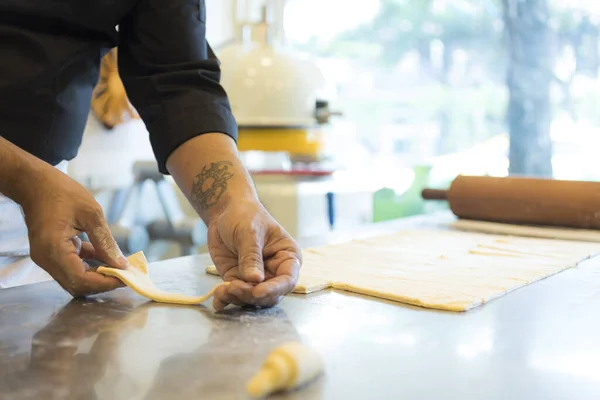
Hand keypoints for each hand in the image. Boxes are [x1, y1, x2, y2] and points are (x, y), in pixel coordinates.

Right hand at [19, 164, 126, 295]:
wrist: (35, 184)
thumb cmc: (61, 192)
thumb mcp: (91, 213)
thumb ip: (105, 241)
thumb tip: (120, 264)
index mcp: (53, 249)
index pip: (81, 280)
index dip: (105, 283)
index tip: (127, 278)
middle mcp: (46, 259)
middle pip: (77, 284)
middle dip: (103, 282)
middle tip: (126, 275)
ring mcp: (47, 258)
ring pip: (75, 278)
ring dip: (97, 275)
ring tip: (119, 267)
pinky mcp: (51, 253)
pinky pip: (72, 267)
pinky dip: (89, 265)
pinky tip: (105, 257)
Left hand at [208, 200, 301, 310]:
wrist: (225, 212)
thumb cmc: (245, 215)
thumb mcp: (249, 232)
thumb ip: (251, 256)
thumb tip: (254, 280)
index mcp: (287, 257)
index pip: (288, 280)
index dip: (274, 289)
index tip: (257, 291)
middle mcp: (275, 272)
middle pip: (270, 295)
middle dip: (252, 295)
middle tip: (233, 287)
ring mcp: (257, 279)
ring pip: (252, 299)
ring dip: (237, 298)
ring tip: (222, 290)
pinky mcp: (238, 280)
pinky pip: (235, 295)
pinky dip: (225, 300)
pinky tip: (218, 301)